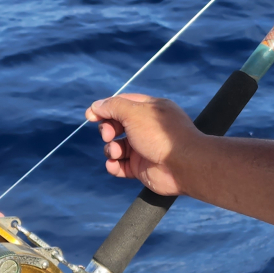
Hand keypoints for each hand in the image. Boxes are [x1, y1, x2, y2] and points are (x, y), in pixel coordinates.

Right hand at [84, 94, 202, 196]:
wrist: (183, 166)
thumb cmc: (161, 135)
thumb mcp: (134, 112)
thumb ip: (113, 106)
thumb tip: (96, 106)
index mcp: (150, 109)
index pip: (122, 104)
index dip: (105, 108)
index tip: (90, 115)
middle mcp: (147, 128)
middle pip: (117, 125)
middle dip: (107, 129)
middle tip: (108, 135)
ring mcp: (144, 148)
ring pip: (116, 146)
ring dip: (110, 149)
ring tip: (116, 153)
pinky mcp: (141, 168)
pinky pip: (120, 166)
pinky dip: (114, 165)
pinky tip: (114, 165)